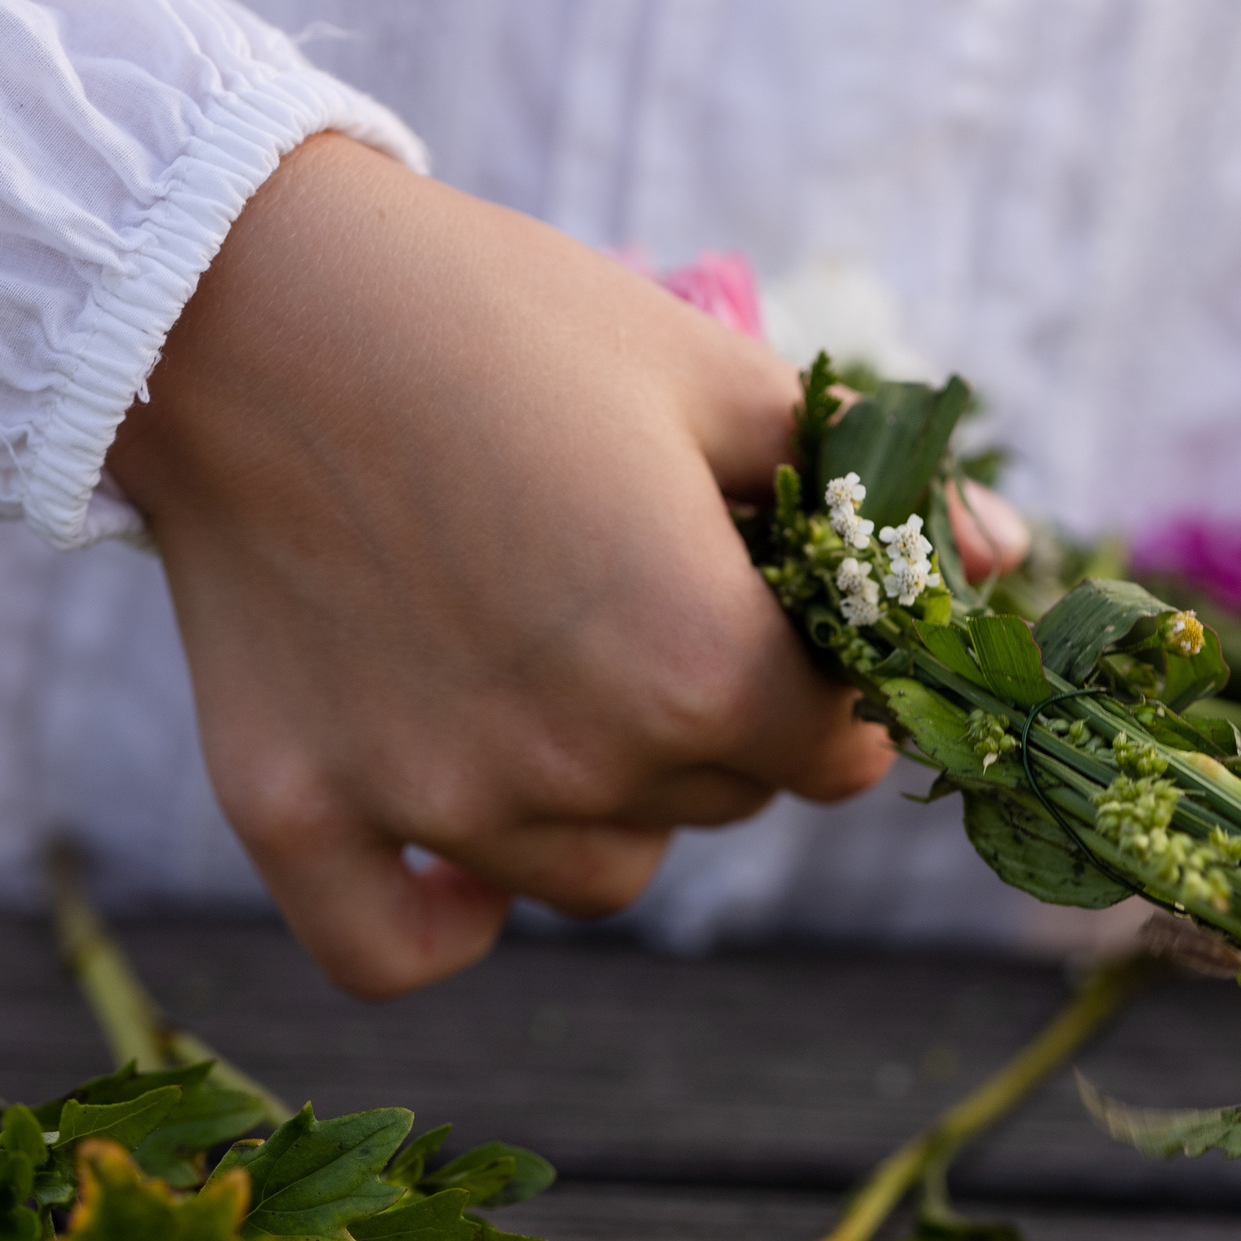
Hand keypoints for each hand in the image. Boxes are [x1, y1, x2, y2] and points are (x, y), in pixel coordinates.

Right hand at [111, 135, 891, 996]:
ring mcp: (432, 806)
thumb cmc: (500, 317)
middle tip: (644, 601)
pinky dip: (444, 917)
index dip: (831, 686)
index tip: (789, 625)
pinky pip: (400, 950)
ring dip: (603, 799)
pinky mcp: (297, 814)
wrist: (242, 290)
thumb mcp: (711, 373)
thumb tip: (998, 559)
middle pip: (718, 805)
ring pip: (594, 875)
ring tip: (548, 668)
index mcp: (697, 660)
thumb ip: (870, 494)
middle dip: (717, 724)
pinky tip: (465, 841)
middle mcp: (577, 763)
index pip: (836, 750)